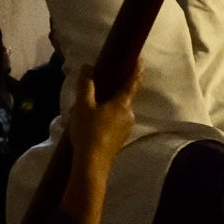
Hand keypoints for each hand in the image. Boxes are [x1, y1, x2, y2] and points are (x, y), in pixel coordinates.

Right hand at [58, 69, 141, 223]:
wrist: (92, 164)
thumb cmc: (88, 132)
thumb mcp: (83, 105)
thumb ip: (86, 85)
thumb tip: (88, 67)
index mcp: (122, 103)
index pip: (132, 82)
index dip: (136, 70)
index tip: (140, 59)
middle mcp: (129, 114)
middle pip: (122, 97)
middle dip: (110, 92)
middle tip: (94, 89)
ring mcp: (126, 128)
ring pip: (116, 111)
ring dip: (104, 107)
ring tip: (85, 110)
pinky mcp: (120, 139)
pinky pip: (113, 122)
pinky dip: (104, 118)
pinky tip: (89, 124)